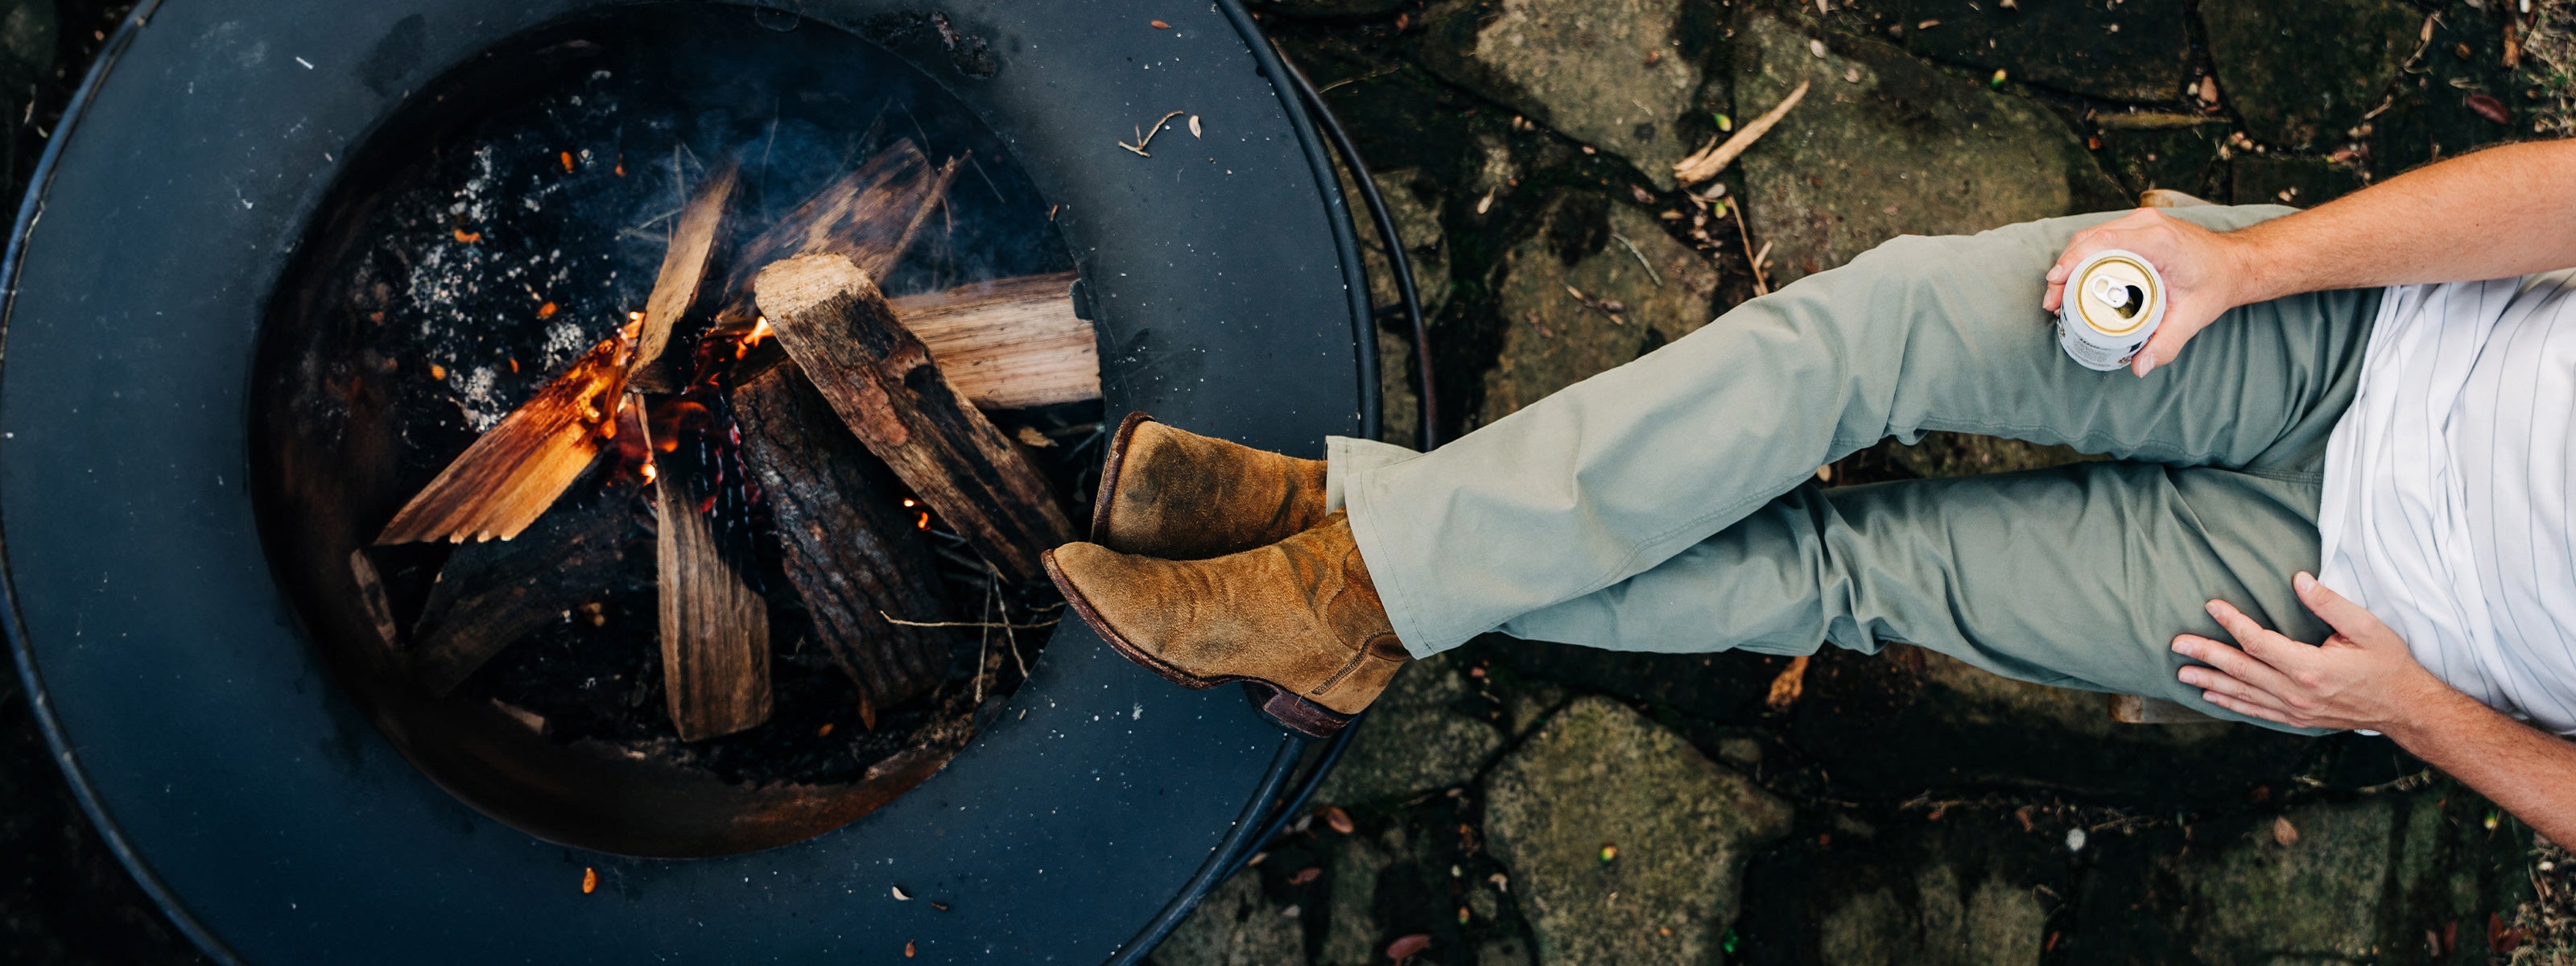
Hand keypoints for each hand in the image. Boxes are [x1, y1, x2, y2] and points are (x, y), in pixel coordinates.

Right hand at [2043, 208, 2255, 377]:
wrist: (2236, 262)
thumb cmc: (2216, 283)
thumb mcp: (2194, 316)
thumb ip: (2166, 343)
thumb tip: (2139, 367)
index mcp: (2159, 241)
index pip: (2105, 242)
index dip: (2073, 261)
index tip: (2055, 283)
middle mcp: (2147, 225)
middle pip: (2090, 240)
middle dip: (2064, 269)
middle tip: (2053, 302)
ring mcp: (2141, 222)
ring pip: (2092, 237)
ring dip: (2071, 263)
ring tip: (2060, 296)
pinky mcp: (2138, 227)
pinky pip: (2102, 238)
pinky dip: (2084, 258)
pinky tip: (2076, 281)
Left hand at [2170, 571, 2451, 731]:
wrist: (2406, 708)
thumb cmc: (2389, 665)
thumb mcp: (2367, 628)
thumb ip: (2330, 604)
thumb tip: (2299, 580)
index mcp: (2310, 667)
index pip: (2259, 642)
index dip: (2232, 622)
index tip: (2211, 606)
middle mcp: (2297, 692)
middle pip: (2241, 670)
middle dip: (2206, 655)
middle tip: (2176, 644)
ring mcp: (2295, 709)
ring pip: (2243, 693)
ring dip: (2210, 681)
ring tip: (2181, 672)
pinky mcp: (2298, 719)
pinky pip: (2257, 711)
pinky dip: (2232, 703)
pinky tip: (2211, 696)